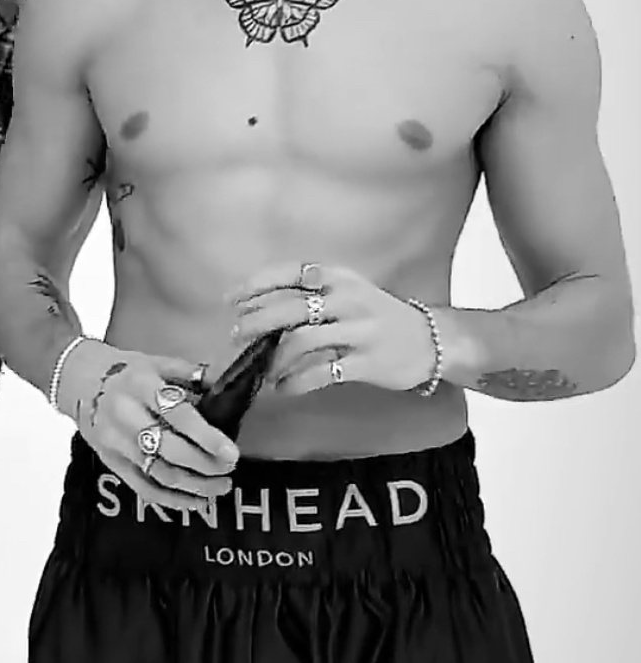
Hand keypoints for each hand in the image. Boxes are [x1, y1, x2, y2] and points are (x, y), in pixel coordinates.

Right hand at [61, 342, 238, 511]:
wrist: (77, 379)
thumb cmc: (124, 370)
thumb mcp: (156, 361)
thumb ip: (191, 374)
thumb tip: (226, 389)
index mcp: (141, 386)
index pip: (177, 415)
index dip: (206, 437)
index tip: (231, 452)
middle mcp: (126, 416)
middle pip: (169, 450)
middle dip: (205, 465)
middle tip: (229, 469)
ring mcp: (116, 443)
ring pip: (159, 473)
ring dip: (194, 486)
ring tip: (220, 487)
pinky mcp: (111, 462)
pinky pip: (143, 488)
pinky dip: (172, 500)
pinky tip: (196, 501)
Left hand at [225, 261, 437, 395]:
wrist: (431, 341)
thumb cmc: (379, 316)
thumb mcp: (350, 293)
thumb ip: (313, 295)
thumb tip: (260, 307)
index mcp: (340, 278)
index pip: (290, 274)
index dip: (256, 285)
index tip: (232, 299)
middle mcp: (348, 299)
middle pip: (290, 308)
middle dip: (256, 322)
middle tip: (236, 335)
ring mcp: (358, 331)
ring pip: (301, 341)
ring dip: (273, 357)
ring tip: (262, 369)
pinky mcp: (365, 362)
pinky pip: (320, 373)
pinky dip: (294, 382)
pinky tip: (283, 388)